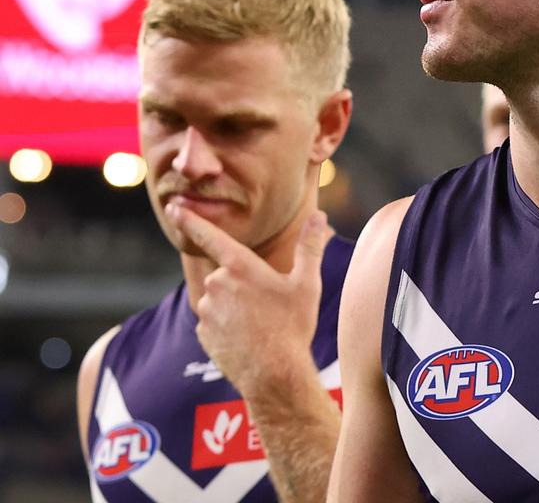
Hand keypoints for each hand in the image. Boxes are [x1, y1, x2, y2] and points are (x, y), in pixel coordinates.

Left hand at [165, 203, 333, 395]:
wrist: (275, 375)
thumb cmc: (293, 326)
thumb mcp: (307, 283)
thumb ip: (310, 246)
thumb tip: (319, 215)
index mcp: (240, 267)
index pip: (210, 236)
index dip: (190, 220)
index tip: (174, 207)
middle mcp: (218, 285)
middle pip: (227, 273)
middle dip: (243, 283)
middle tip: (269, 303)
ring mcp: (208, 311)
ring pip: (221, 299)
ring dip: (236, 305)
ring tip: (262, 324)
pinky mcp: (203, 334)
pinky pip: (215, 321)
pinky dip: (229, 325)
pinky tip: (249, 338)